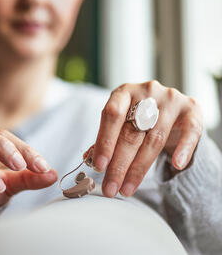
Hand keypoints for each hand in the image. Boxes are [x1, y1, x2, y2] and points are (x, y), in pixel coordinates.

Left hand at [91, 80, 202, 197]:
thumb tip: (88, 159)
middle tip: (110, 188)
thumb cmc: (139, 118)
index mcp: (124, 92)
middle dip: (118, 164)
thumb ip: (106, 138)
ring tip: (127, 188)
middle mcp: (147, 91)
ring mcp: (171, 99)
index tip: (99, 167)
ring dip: (139, 168)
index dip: (104, 142)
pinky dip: (184, 149)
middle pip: (131, 132)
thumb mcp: (121, 122)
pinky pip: (190, 131)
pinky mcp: (192, 109)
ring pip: (154, 138)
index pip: (111, 115)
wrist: (172, 109)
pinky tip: (176, 165)